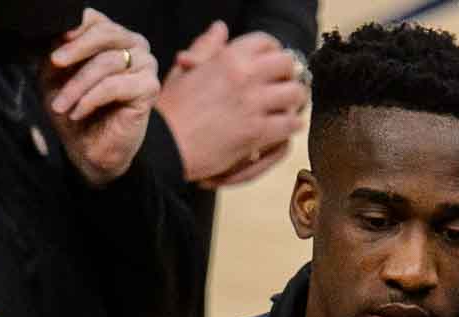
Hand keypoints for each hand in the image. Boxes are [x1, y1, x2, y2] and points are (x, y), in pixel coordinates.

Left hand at [41, 9, 160, 186]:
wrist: (91, 149)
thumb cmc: (75, 110)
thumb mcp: (56, 76)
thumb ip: (56, 52)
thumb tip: (53, 34)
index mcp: (113, 36)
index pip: (95, 19)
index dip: (74, 29)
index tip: (53, 47)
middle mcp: (134, 44)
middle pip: (104, 33)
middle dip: (75, 50)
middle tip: (54, 63)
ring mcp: (145, 64)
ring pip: (106, 62)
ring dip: (77, 85)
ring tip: (60, 106)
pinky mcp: (149, 87)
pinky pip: (114, 86)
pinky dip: (90, 99)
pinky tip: (77, 112)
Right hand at [156, 24, 307, 185]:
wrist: (163, 146)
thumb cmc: (169, 112)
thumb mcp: (184, 71)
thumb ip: (206, 48)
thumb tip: (220, 28)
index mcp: (228, 57)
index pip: (266, 42)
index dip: (272, 52)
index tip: (270, 64)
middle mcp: (245, 75)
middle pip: (288, 64)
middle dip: (288, 75)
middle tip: (282, 86)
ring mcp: (253, 104)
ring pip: (295, 94)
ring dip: (293, 101)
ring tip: (286, 108)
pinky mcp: (257, 132)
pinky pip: (290, 123)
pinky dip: (291, 125)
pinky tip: (283, 128)